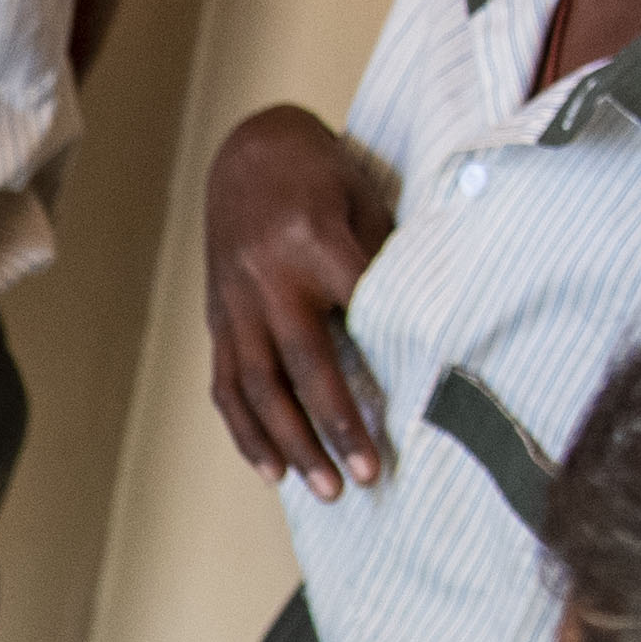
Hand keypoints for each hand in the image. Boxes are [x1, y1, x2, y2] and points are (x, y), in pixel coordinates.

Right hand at [202, 107, 404, 486]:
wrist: (247, 152)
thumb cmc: (321, 175)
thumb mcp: (365, 199)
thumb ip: (383, 259)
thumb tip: (422, 325)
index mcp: (312, 241)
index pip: (356, 312)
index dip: (385, 363)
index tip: (415, 410)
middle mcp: (268, 278)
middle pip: (302, 364)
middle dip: (335, 425)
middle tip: (368, 476)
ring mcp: (236, 303)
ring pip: (259, 386)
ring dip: (291, 443)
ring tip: (324, 489)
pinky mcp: (218, 318)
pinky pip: (226, 384)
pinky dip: (246, 432)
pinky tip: (271, 470)